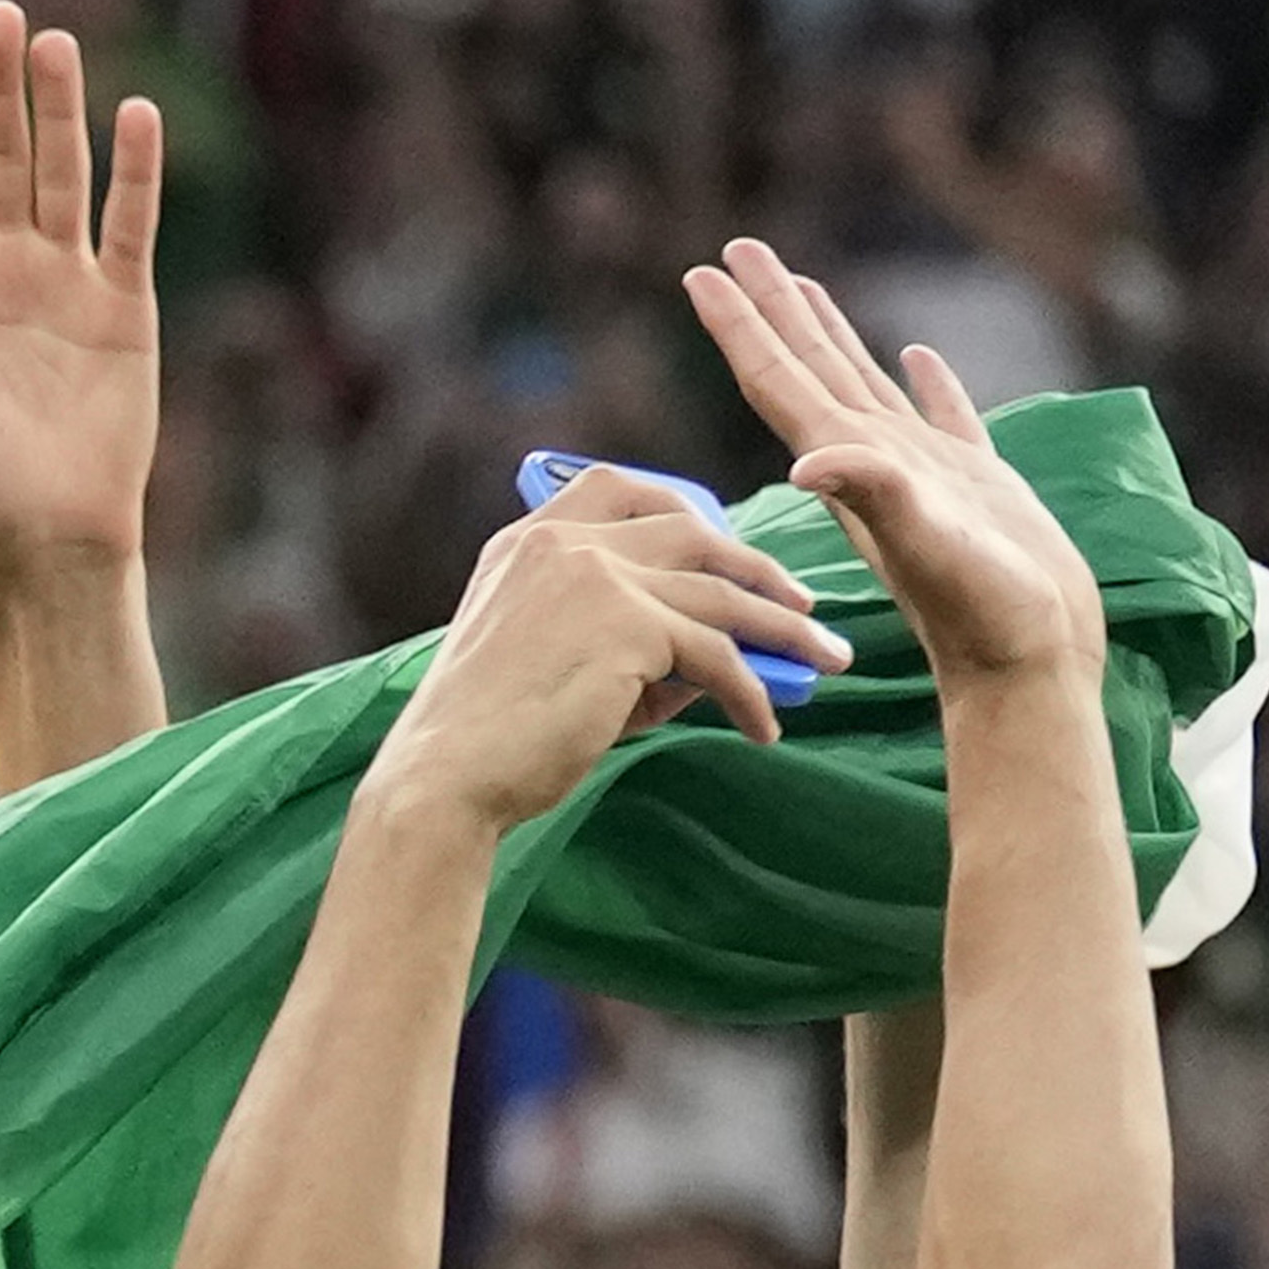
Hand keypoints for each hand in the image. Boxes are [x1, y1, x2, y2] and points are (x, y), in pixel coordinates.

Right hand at [364, 462, 837, 852]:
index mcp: (527, 541)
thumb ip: (625, 637)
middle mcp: (562, 544)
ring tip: (823, 660)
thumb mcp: (551, 658)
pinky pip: (717, 654)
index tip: (726, 548)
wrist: (444, 780)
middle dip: (758, 569)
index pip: (621, 489)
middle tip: (801, 606)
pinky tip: (763, 726)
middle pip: (693, 532)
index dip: (686, 509)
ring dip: (784, 629)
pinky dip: (751, 692)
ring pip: (722, 594)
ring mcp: (597, 577)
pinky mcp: (628, 626)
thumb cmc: (488, 736)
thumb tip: (720, 655)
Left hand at [683, 236, 1098, 695]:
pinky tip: (920, 355)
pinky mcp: (974, 485)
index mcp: (845, 467)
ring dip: (830, 333)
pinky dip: (930, 382)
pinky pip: (944, 416)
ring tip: (802, 284)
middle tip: (735, 251)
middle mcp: (869, 464)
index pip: (777, 381)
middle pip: (805, 368)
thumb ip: (872, 495)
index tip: (700, 272)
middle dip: (769, 309)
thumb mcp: (924, 543)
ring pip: (862, 382)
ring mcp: (920, 472)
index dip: (739, 326)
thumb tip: (805, 461)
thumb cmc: (982, 610)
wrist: (1030, 662)